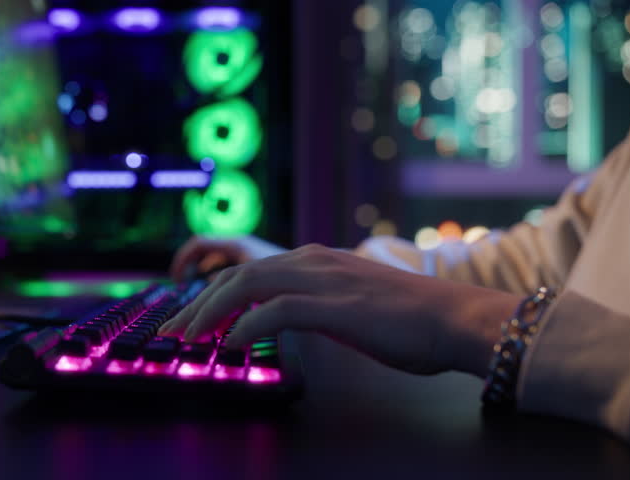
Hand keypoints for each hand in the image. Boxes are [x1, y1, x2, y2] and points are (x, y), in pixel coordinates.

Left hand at [160, 244, 520, 375]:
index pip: (249, 273)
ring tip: (190, 339)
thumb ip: (315, 306)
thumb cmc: (410, 320)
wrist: (456, 318)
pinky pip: (275, 310)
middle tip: (173, 333)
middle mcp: (313, 260)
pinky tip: (232, 343)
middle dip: (198, 305)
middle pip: (237, 277)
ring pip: (247, 287)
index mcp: (315, 259)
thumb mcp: (350, 306)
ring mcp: (323, 279)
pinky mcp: (335, 304)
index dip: (213, 296)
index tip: (190, 321)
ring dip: (211, 314)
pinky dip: (246, 325)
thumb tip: (283, 321)